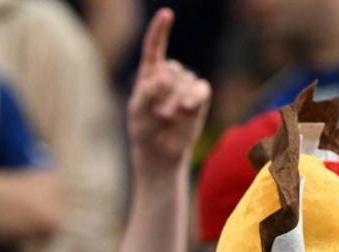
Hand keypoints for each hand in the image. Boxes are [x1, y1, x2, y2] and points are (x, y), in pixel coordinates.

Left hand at [126, 8, 210, 170]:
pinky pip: (201, 88)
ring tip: (166, 117)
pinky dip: (193, 97)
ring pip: (185, 81)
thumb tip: (165, 76)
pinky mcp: (200, 96)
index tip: (166, 14)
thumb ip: (147, 91)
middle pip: (171, 70)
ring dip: (174, 101)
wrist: (161, 150)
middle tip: (156, 113)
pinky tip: (185, 107)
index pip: (155, 47)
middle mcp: (169, 74)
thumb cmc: (144, 128)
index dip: (160, 30)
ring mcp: (186, 84)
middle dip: (163, 93)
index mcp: (150, 72)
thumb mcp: (137, 110)